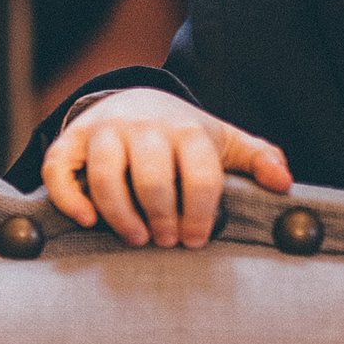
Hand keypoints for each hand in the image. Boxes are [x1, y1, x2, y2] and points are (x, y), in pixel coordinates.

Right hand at [43, 88, 290, 247]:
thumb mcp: (223, 141)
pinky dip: (69, 197)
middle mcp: (143, 128)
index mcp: (185, 130)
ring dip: (120, 214)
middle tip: (166, 242)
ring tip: (135, 238)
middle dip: (161, 217)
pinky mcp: (70, 142)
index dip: (200, 212)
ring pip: (105, 174)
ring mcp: (103, 133)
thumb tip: (284, 184)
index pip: (198, 173)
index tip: (196, 240)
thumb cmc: (183, 136)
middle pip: (152, 177)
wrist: (133, 101)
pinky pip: (59, 169)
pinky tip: (87, 221)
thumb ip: (257, 159)